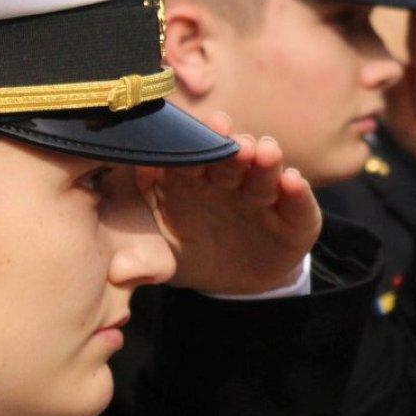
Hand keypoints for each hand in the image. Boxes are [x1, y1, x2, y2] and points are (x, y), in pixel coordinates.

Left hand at [138, 115, 321, 294]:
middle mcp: (229, 180)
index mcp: (193, 182)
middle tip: (227, 135)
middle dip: (229, 145)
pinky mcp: (296, 217)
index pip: (189, 158)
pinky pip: (298, 202)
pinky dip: (298, 192)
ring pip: (264, 172)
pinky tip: (293, 182)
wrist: (237, 280)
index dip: (188, 146)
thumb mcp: (166, 261)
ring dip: (265, 160)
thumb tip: (117, 272)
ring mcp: (263, 195)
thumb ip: (142, 264)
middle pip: (229, 158)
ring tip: (265, 152)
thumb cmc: (194, 255)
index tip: (184, 135)